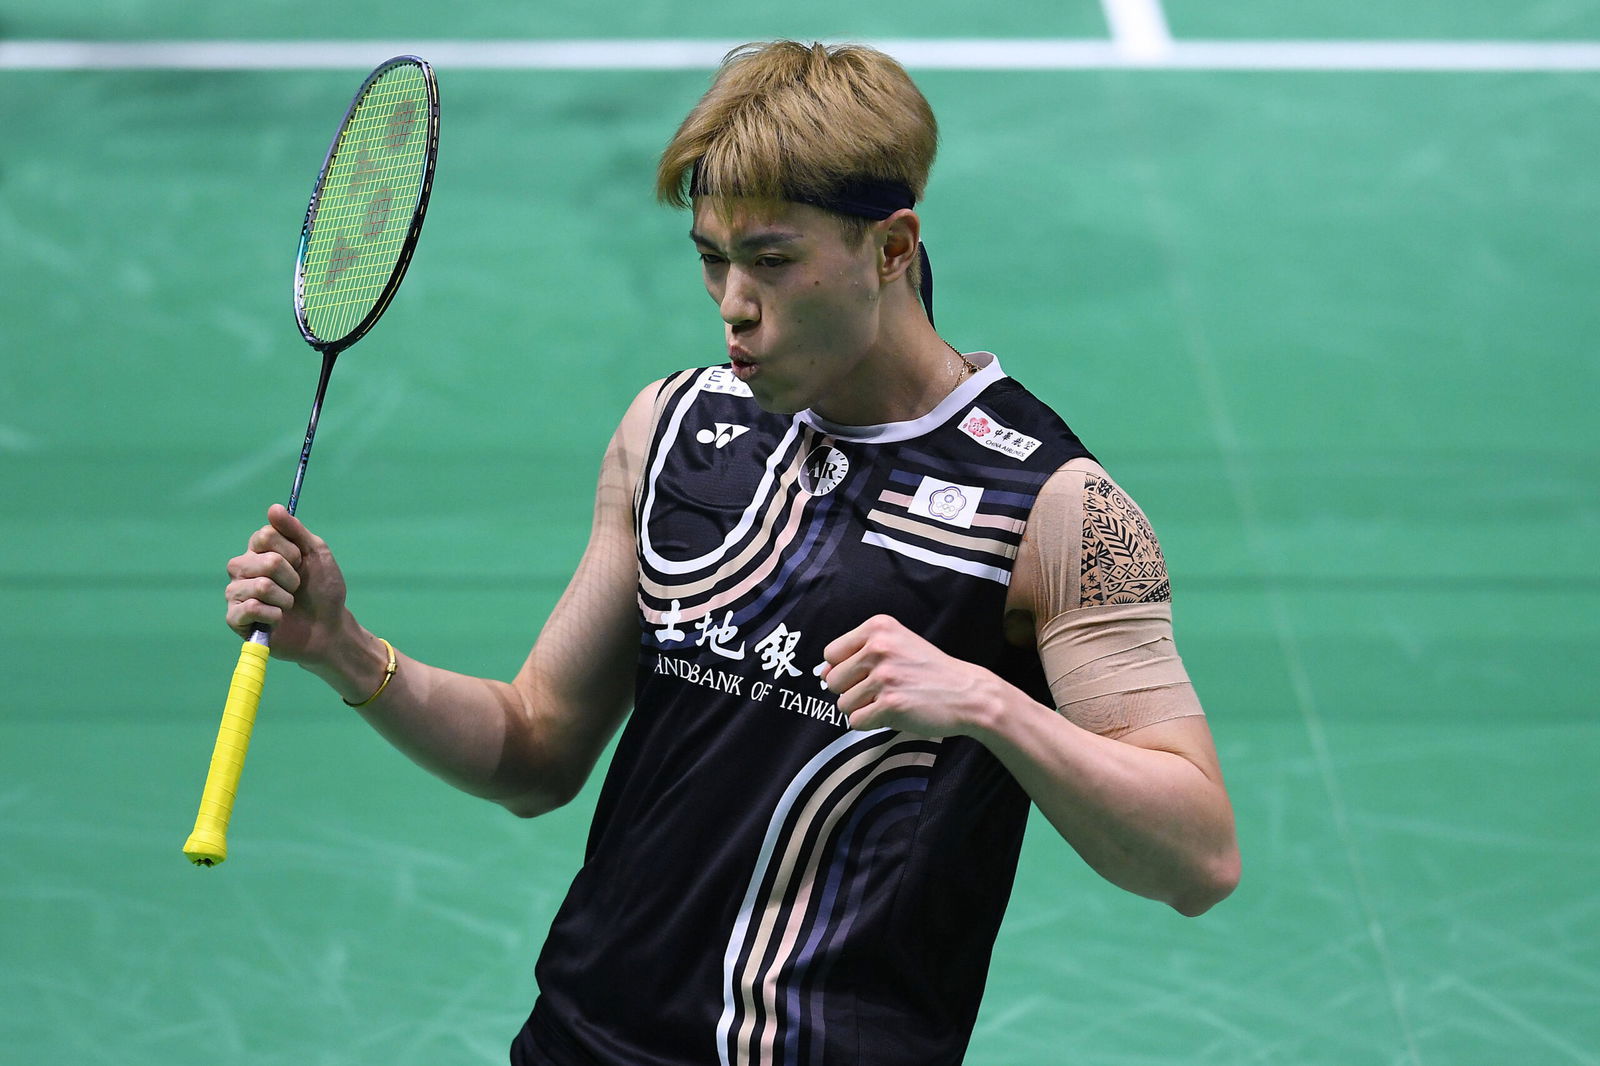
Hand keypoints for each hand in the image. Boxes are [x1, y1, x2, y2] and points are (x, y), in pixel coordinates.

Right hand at [224, 504, 350, 664]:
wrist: (328, 627)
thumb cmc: (322, 589)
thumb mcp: (316, 553)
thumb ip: (295, 530)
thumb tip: (273, 507)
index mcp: (259, 549)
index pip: (265, 535)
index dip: (291, 550)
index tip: (301, 561)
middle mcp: (242, 568)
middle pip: (265, 560)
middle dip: (292, 576)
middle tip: (296, 587)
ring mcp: (236, 593)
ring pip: (261, 585)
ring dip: (285, 598)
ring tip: (288, 604)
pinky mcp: (235, 618)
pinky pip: (251, 608)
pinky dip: (274, 615)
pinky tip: (278, 619)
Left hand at [820, 615, 1002, 737]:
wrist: (967, 693)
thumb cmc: (929, 670)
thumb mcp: (897, 644)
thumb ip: (859, 652)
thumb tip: (823, 673)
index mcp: (878, 627)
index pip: (831, 653)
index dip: (844, 669)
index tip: (867, 673)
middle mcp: (878, 647)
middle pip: (832, 681)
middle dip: (851, 691)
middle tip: (880, 691)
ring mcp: (884, 676)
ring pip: (843, 704)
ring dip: (863, 709)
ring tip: (889, 700)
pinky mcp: (890, 704)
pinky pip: (856, 722)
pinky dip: (871, 723)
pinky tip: (893, 713)